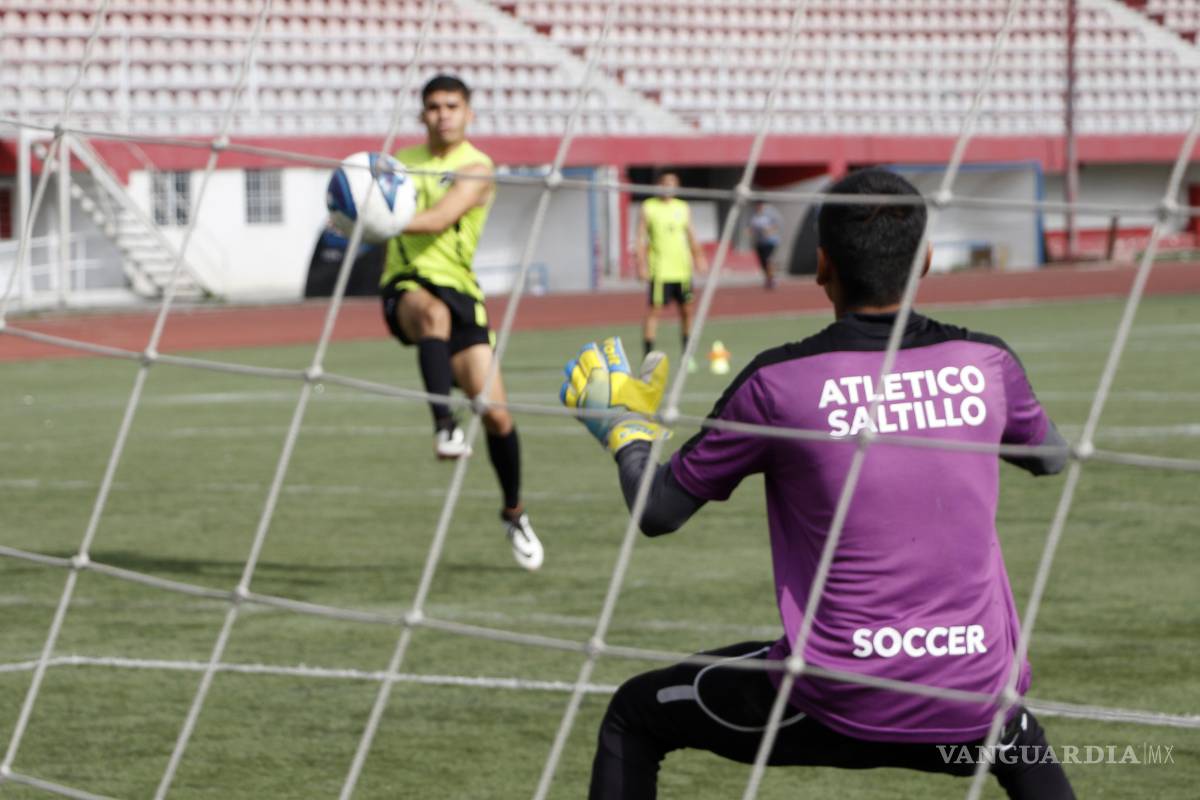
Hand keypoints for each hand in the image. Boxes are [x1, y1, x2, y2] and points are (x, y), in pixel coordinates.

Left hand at [560, 337, 670, 451]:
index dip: (612, 344)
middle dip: (591, 350)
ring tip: (581, 364)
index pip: (611, 351)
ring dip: (577, 364)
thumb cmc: (641, 413)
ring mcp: (585, 393)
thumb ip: (655, 372)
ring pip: (573, 370)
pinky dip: (569, 385)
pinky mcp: (577, 406)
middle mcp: (598, 381)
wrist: (626, 435)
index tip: (613, 342)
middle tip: (594, 350)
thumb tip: (659, 354)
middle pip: (588, 356)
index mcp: (617, 375)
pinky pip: (566, 391)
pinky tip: (573, 383)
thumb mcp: (653, 392)